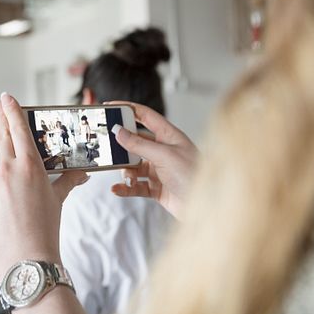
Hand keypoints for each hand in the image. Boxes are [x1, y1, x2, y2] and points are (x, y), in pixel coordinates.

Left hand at [0, 93, 88, 280]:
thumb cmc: (45, 230)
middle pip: (1, 134)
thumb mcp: (57, 201)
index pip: (18, 128)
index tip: (6, 97)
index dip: (11, 110)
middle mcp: (7, 169)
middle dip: (0, 117)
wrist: (25, 259)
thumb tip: (82, 174)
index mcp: (30, 166)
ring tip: (2, 150)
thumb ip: (67, 181)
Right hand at [108, 101, 198, 219]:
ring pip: (133, 165)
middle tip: (107, 147)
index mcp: (169, 136)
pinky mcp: (156, 187)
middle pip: (136, 142)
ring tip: (127, 177)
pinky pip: (136, 185)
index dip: (128, 109)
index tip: (110, 106)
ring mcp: (159, 169)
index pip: (145, 116)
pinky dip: (126, 187)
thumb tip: (119, 132)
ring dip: (126, 171)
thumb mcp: (165, 156)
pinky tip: (117, 189)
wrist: (206, 206)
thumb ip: (140, 144)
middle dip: (122, 146)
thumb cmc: (194, 176)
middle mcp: (163, 150)